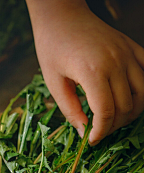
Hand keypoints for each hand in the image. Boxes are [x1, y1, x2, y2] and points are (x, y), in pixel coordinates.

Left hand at [26, 0, 143, 144]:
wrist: (61, 16)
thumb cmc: (53, 48)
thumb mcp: (54, 82)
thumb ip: (70, 109)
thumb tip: (83, 132)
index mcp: (92, 72)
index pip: (106, 112)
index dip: (100, 132)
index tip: (92, 140)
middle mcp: (115, 62)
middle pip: (126, 107)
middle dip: (113, 126)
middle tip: (98, 130)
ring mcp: (127, 54)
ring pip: (143, 95)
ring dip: (131, 113)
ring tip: (113, 118)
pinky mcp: (132, 48)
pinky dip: (143, 91)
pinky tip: (130, 99)